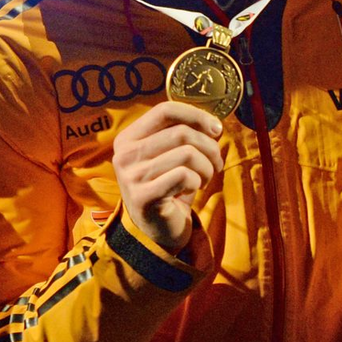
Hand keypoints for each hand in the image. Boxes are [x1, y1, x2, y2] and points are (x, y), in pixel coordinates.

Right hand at [112, 101, 223, 252]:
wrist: (156, 231)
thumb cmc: (169, 187)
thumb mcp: (172, 155)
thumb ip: (184, 134)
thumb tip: (214, 125)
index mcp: (128, 138)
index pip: (165, 110)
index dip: (196, 115)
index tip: (216, 129)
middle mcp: (124, 154)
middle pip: (181, 132)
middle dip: (209, 147)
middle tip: (215, 163)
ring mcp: (131, 176)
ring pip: (187, 153)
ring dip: (206, 167)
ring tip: (204, 178)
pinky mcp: (143, 197)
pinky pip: (185, 176)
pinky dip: (197, 182)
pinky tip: (191, 190)